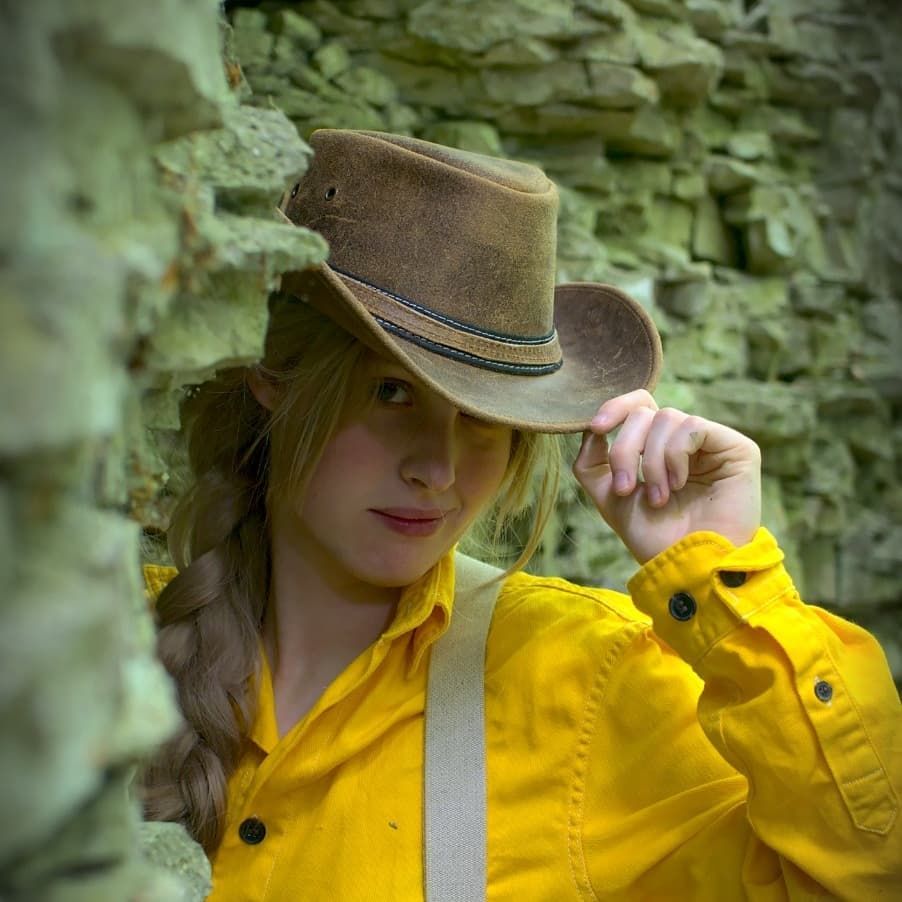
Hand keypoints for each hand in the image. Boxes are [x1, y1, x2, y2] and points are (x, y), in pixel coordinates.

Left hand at [572, 390, 761, 563]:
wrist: (688, 565)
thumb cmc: (654, 537)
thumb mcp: (611, 497)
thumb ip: (593, 462)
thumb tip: (590, 430)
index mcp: (659, 448)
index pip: (639, 405)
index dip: (615, 408)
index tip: (596, 429)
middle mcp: (686, 442)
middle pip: (644, 412)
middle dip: (625, 450)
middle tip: (627, 490)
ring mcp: (712, 443)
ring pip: (666, 418)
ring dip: (652, 462)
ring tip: (660, 498)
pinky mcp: (737, 448)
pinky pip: (693, 427)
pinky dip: (676, 456)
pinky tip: (681, 484)